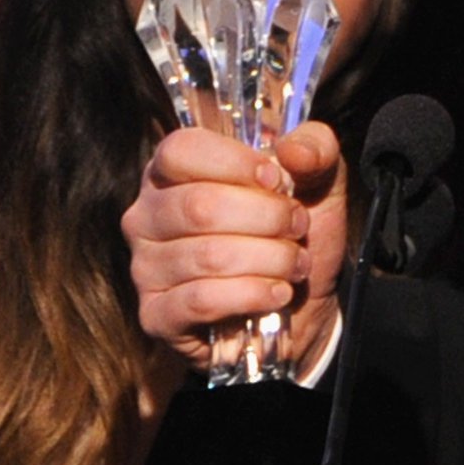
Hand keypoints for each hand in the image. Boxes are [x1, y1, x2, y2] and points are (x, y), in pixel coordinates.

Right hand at [122, 121, 347, 373]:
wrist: (301, 309)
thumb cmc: (293, 237)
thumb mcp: (318, 183)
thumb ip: (315, 149)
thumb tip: (294, 150)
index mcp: (171, 172)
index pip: (180, 150)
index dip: (234, 162)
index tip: (277, 180)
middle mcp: (147, 216)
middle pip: (199, 206)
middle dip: (266, 218)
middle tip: (297, 228)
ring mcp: (145, 268)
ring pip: (209, 256)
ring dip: (270, 260)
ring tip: (295, 264)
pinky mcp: (158, 316)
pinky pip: (202, 300)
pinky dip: (252, 295)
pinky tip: (277, 293)